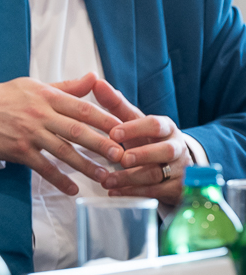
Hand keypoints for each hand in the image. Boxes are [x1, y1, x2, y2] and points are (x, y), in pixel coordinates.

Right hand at [0, 73, 124, 194]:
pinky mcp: (19, 150)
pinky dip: (59, 179)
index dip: (105, 120)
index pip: (82, 108)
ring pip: (64, 151)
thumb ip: (67, 87)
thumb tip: (94, 78)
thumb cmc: (6, 97)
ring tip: (104, 176)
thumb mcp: (35, 86)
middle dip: (101, 144)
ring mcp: (30, 133)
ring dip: (86, 165)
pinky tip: (73, 189)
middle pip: (77, 130)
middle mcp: (40, 114)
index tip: (123, 130)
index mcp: (47, 96)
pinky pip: (43, 167)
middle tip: (121, 155)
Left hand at [92, 79, 191, 204]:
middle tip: (120, 159)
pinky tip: (114, 192)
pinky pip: (156, 193)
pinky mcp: (176, 189)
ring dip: (130, 178)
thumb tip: (96, 81)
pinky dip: (133, 192)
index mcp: (166, 127)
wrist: (173, 164)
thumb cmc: (147, 138)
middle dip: (142, 155)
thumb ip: (115, 104)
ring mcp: (179, 169)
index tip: (113, 133)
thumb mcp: (133, 121)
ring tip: (107, 180)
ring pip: (158, 175)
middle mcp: (176, 147)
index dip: (135, 128)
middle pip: (165, 151)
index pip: (154, 124)